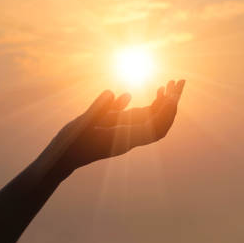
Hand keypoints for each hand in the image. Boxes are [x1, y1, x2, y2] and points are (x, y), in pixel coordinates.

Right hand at [38, 80, 184, 171]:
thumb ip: (97, 109)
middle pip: (162, 124)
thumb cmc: (69, 144)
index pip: (154, 129)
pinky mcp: (124, 129)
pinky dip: (156, 104)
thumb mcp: (80, 124)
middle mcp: (131, 139)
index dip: (166, 113)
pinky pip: (148, 118)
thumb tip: (113, 92)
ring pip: (157, 120)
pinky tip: (158, 90)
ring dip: (167, 103)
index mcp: (124, 141)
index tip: (172, 95)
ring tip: (173, 83)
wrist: (63, 160)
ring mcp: (129, 134)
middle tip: (180, 82)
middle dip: (173, 104)